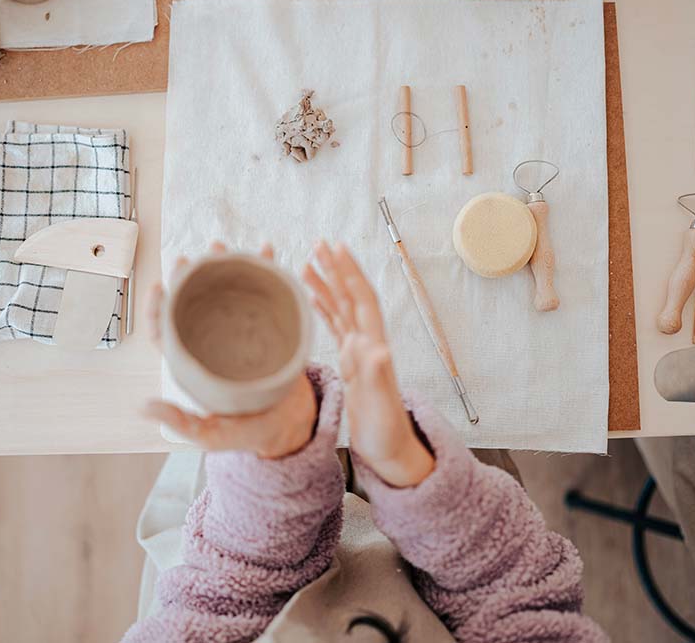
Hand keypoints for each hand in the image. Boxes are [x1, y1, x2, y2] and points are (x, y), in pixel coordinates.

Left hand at [144, 242, 317, 458]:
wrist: (289, 425)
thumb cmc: (246, 432)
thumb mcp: (210, 434)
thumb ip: (180, 422)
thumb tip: (142, 406)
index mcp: (192, 363)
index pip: (166, 331)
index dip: (157, 309)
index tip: (158, 287)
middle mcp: (212, 340)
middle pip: (194, 302)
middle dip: (189, 276)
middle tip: (191, 257)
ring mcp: (241, 331)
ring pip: (227, 291)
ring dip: (224, 266)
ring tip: (222, 246)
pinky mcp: (269, 327)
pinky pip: (267, 292)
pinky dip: (268, 268)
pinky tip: (267, 251)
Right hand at [303, 242, 434, 487]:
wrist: (390, 451)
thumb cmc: (387, 431)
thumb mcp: (380, 404)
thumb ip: (376, 375)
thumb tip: (374, 347)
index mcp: (373, 346)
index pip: (361, 300)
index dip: (349, 272)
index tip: (336, 248)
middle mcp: (367, 344)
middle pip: (350, 297)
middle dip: (335, 269)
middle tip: (318, 243)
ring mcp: (358, 353)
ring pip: (339, 309)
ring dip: (325, 285)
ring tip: (305, 264)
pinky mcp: (349, 364)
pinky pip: (334, 329)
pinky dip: (322, 310)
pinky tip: (310, 299)